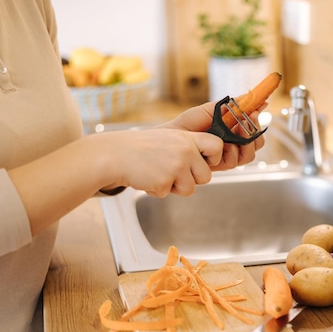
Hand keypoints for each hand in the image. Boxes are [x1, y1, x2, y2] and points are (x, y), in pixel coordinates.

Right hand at [93, 127, 222, 196]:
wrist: (116, 155)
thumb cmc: (141, 148)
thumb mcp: (169, 138)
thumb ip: (188, 147)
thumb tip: (208, 163)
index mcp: (187, 138)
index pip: (216, 145)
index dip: (215, 157)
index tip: (205, 160)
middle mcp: (185, 150)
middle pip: (206, 176)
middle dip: (192, 179)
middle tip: (173, 172)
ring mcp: (176, 166)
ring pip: (190, 189)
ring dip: (175, 187)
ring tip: (159, 173)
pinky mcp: (165, 181)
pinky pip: (169, 194)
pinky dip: (159, 190)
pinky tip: (149, 178)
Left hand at [158, 100, 266, 170]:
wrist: (172, 136)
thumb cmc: (188, 124)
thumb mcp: (212, 110)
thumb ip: (234, 105)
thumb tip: (255, 98)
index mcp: (233, 130)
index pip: (255, 129)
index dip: (257, 122)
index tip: (255, 112)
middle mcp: (233, 144)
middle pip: (256, 144)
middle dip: (253, 134)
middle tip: (243, 124)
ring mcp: (227, 156)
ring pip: (248, 155)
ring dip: (243, 143)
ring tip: (232, 134)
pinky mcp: (219, 165)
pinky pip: (234, 162)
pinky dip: (231, 152)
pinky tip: (222, 145)